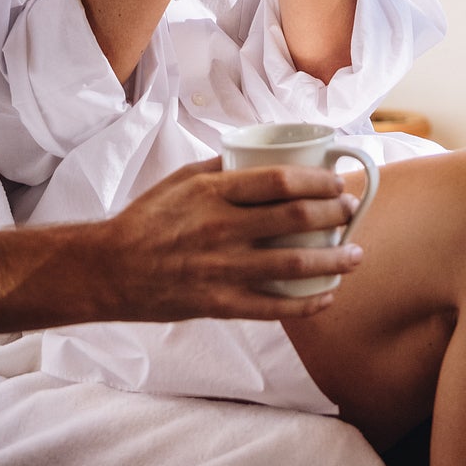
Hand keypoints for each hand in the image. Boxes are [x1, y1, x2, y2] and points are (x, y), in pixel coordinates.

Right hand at [93, 160, 362, 319]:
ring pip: (291, 264)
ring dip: (331, 259)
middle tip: (351, 210)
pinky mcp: (218, 304)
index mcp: (212, 192)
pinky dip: (305, 304)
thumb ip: (221, 169)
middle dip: (333, 214)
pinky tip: (327, 296)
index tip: (337, 182)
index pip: (278, 181)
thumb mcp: (181, 180)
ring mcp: (220, 269)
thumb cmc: (146, 220)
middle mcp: (220, 229)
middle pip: (293, 219)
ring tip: (355, 255)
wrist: (109, 269)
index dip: (316, 182)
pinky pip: (272, 307)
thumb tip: (260, 158)